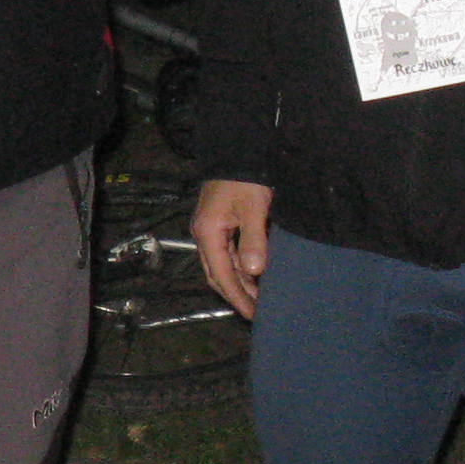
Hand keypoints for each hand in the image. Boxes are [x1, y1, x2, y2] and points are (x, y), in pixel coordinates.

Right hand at [192, 179, 273, 320]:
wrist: (238, 149)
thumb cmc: (246, 178)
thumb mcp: (254, 208)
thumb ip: (253, 240)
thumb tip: (253, 272)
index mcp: (208, 233)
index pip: (222, 275)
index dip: (238, 297)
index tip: (253, 314)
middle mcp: (204, 233)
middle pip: (218, 274)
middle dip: (237, 294)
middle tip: (257, 311)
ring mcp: (210, 227)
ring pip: (223, 263)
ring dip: (240, 280)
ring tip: (260, 295)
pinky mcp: (220, 221)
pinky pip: (228, 251)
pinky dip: (241, 264)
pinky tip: (256, 271)